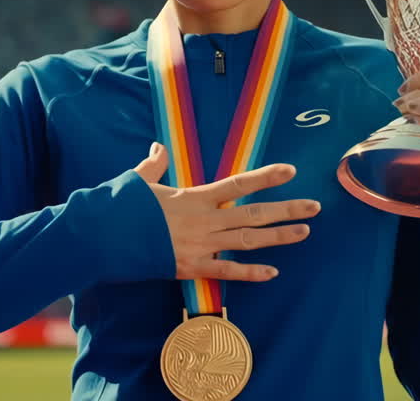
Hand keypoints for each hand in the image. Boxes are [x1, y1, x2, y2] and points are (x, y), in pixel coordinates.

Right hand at [134, 143, 319, 282]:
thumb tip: (158, 146)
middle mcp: (205, 220)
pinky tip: (272, 273)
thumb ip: (155, 164)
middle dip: (286, 209)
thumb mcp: (139, 180)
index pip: (239, 183)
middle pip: (254, 214)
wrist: (104, 239)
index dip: (266, 176)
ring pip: (248, 241)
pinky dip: (250, 273)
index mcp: (195, 196)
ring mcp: (201, 245)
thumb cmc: (121, 208)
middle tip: (315, 207)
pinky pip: (227, 272)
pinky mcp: (191, 267)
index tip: (291, 170)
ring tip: (303, 232)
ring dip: (278, 238)